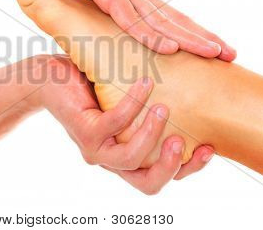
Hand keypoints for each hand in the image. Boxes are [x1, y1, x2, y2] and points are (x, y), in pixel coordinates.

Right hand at [33, 0, 235, 60]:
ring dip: (187, 39)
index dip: (192, 31)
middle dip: (202, 37)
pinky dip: (148, 34)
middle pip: (174, 19)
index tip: (214, 45)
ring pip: (159, 20)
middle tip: (230, 54)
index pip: (170, 14)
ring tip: (212, 52)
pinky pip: (128, 17)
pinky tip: (167, 48)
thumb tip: (114, 5)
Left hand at [38, 55, 214, 193]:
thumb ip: (155, 105)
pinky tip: (145, 82)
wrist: (52, 78)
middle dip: (171, 166)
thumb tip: (200, 95)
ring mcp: (96, 148)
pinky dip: (134, 104)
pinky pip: (116, 123)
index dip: (189, 169)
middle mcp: (112, 158)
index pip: (162, 175)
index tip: (210, 147)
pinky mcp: (84, 131)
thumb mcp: (131, 98)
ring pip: (131, 159)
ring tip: (162, 107)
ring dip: (153, 134)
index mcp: (127, 154)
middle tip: (184, 139)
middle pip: (148, 183)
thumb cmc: (94, 86)